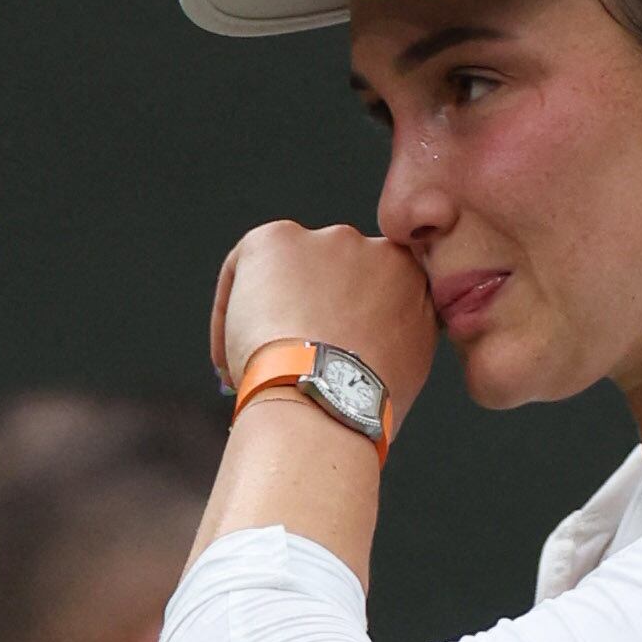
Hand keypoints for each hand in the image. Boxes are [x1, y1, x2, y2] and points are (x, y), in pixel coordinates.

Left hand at [210, 222, 437, 442]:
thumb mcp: (409, 363)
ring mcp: (326, 241)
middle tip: (289, 357)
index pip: (375, 287)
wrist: (324, 397)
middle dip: (311, 311)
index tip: (327, 351)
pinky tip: (229, 359)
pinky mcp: (276, 240)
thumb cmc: (362, 401)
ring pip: (289, 272)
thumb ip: (394, 332)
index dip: (345, 322)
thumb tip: (364, 342)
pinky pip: (244, 267)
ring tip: (256, 364)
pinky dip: (230, 311)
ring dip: (273, 310)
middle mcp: (374, 248)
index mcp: (411, 277)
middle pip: (332, 275)